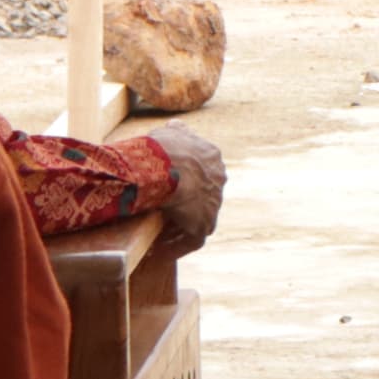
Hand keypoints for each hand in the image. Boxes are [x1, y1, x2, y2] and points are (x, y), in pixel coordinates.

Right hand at [151, 121, 226, 260]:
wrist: (166, 166)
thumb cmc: (163, 147)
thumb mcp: (171, 131)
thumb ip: (178, 131)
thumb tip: (177, 127)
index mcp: (212, 158)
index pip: (202, 173)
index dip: (186, 182)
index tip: (170, 189)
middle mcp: (218, 180)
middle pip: (204, 196)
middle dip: (187, 205)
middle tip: (165, 213)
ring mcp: (213, 205)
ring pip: (199, 220)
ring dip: (181, 228)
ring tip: (160, 236)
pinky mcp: (203, 225)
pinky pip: (191, 240)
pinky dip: (177, 246)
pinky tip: (161, 252)